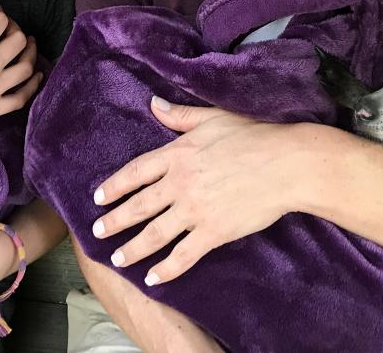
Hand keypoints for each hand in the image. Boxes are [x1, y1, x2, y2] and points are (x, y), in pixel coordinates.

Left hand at [91, 97, 294, 284]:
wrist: (285, 164)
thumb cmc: (253, 136)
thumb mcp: (213, 118)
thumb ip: (180, 115)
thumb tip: (153, 104)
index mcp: (177, 154)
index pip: (135, 172)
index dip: (114, 186)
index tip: (98, 198)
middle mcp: (180, 183)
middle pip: (138, 206)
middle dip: (115, 221)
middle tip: (97, 233)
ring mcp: (195, 210)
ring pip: (154, 234)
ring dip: (133, 249)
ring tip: (117, 259)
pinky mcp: (213, 232)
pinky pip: (183, 255)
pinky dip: (166, 269)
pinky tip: (152, 278)